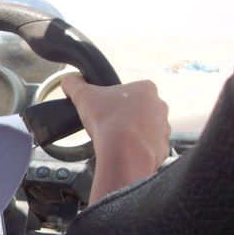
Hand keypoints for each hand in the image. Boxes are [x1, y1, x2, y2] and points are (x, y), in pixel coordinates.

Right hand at [60, 73, 170, 202]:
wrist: (124, 154)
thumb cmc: (107, 120)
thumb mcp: (83, 96)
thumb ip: (74, 84)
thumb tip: (69, 80)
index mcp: (146, 88)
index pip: (130, 91)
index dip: (115, 101)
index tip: (105, 110)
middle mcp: (160, 106)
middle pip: (140, 110)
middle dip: (126, 117)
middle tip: (109, 126)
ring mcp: (164, 128)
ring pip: (146, 129)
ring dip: (133, 134)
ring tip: (116, 142)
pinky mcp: (164, 148)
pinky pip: (150, 148)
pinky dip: (138, 151)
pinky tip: (125, 153)